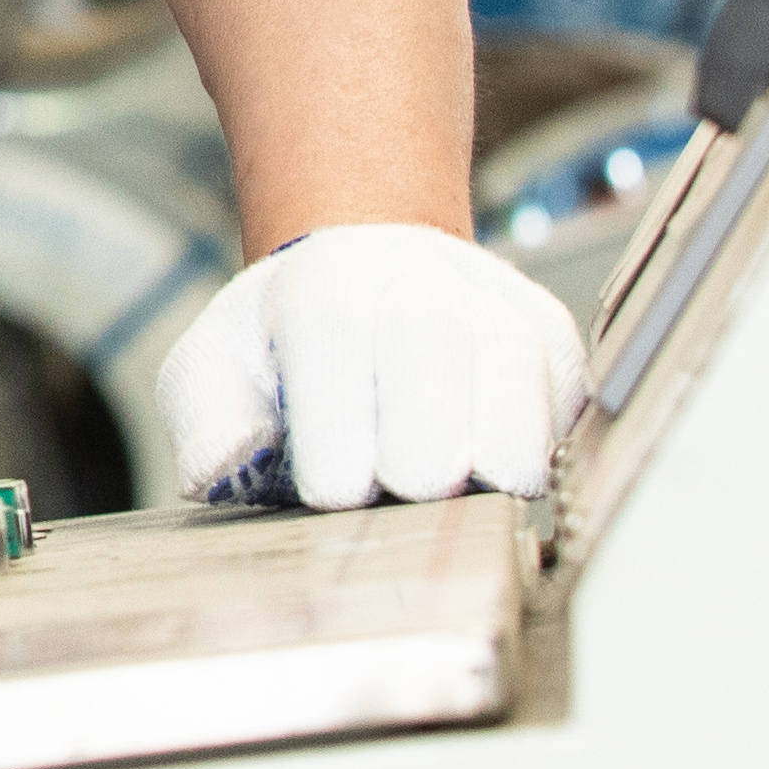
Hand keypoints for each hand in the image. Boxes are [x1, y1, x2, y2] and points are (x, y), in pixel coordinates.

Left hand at [154, 222, 583, 509]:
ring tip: (433, 484)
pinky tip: (475, 466)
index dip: (337, 449)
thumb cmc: (286, 347)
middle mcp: (424, 285)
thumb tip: (226, 470)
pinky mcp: (556, 348)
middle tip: (389, 487)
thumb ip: (206, 422)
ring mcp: (500, 313)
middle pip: (432, 397)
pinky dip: (522, 468)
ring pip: (513, 420)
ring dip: (473, 479)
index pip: (338, 355)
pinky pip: (562, 429)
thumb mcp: (215, 369)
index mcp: (327, 285)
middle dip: (406, 472)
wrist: (372, 278)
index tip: (331, 490)